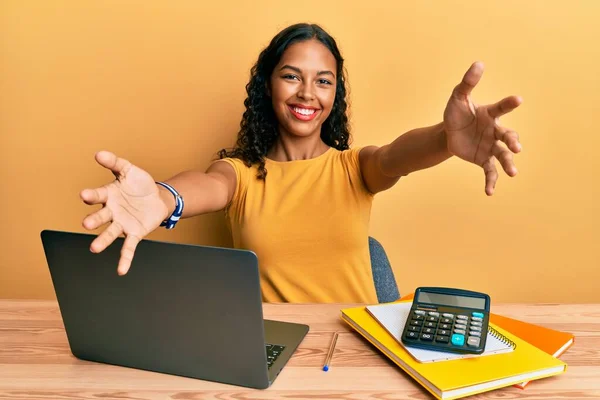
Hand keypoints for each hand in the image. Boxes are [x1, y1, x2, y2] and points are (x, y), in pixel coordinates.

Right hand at [80, 151, 168, 274]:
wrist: (158, 198)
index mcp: (108, 195)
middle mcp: (112, 212)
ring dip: (103, 241)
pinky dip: (125, 259)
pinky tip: (121, 271)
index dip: (92, 196)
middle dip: (94, 220)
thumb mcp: (129, 170)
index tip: (84, 195)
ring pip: (111, 234)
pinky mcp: (134, 233)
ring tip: (94, 249)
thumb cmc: (139, 184)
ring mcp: (122, 224)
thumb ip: (114, 163)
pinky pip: (128, 248)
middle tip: (86, 224)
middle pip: (101, 217)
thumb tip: (98, 154)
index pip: (98, 195)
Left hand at [443, 62, 522, 194]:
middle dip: (513, 142)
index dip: (509, 104)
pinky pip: (489, 171)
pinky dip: (490, 181)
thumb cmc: (456, 113)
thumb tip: (479, 63)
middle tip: (516, 148)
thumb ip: (467, 82)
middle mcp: (494, 131)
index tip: (518, 99)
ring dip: (508, 164)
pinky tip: (489, 192)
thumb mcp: (457, 97)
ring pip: (503, 155)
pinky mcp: (483, 159)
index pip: (502, 108)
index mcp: (490, 114)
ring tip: (512, 173)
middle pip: (508, 136)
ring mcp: (490, 146)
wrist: (447, 133)